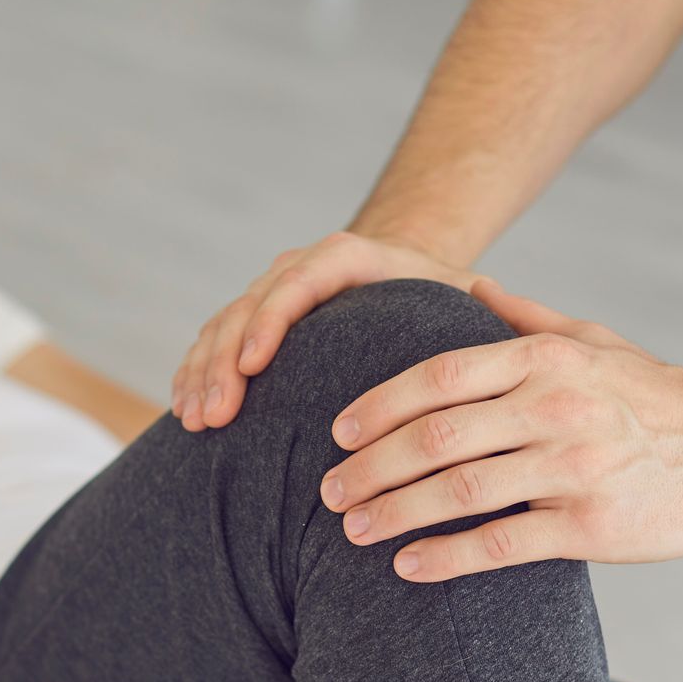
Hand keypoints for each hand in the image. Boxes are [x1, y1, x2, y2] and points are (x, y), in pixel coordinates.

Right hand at [172, 230, 475, 430]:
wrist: (410, 286)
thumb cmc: (445, 303)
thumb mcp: (463, 300)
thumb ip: (473, 311)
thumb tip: (497, 326)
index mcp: (350, 258)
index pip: (299, 279)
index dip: (269, 321)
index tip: (252, 367)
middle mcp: (301, 270)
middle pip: (249, 307)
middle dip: (223, 362)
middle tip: (215, 415)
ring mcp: (270, 296)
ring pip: (222, 327)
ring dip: (203, 374)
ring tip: (197, 423)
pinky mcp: (253, 325)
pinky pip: (213, 345)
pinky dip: (196, 377)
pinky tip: (185, 417)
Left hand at [320, 281, 682, 579]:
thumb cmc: (658, 398)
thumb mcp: (597, 342)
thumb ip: (527, 319)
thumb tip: (469, 287)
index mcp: (548, 359)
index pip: (440, 376)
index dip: (380, 405)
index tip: (338, 432)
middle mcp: (557, 406)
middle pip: (436, 437)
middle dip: (372, 466)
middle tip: (329, 491)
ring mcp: (574, 467)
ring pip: (460, 492)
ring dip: (395, 513)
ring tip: (352, 530)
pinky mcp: (591, 527)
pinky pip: (501, 545)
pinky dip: (446, 557)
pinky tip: (407, 567)